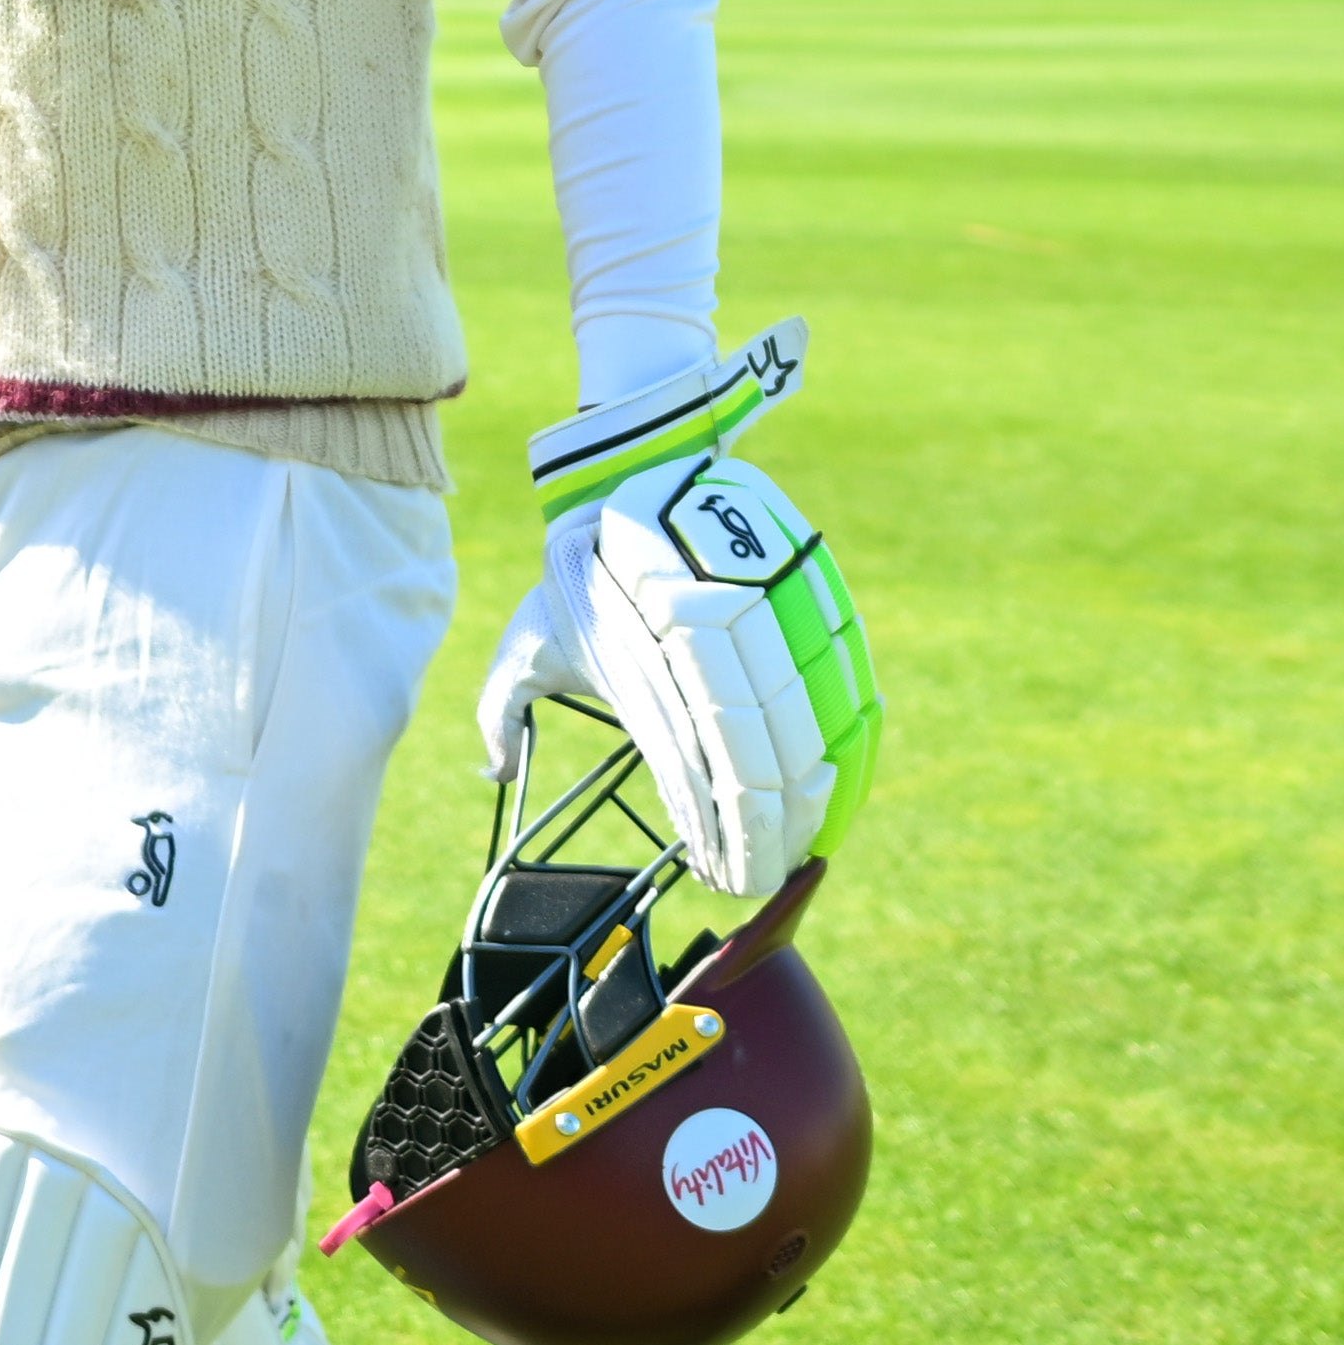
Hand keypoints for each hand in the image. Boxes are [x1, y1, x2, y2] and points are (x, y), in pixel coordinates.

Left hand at [474, 453, 870, 891]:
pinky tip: (842, 774)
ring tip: (806, 839)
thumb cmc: (580, 570)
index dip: (721, 831)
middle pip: (756, 752)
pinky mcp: (806, 576)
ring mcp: (765, 603)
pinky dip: (848, 724)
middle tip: (769, 874)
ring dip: (810, 786)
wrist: (635, 466)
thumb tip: (495, 772)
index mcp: (642, 665)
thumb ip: (502, 706)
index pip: (695, 769)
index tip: (730, 878)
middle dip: (770, 826)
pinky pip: (841, 662)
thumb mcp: (530, 636)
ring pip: (805, 713)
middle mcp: (707, 639)